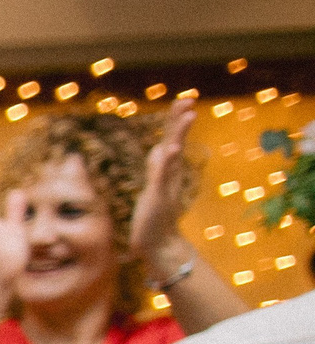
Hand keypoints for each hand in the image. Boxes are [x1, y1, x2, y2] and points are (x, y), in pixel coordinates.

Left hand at [130, 96, 200, 280]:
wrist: (158, 244)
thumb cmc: (154, 217)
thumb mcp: (154, 185)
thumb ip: (158, 167)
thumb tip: (159, 149)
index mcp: (166, 170)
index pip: (170, 140)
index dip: (174, 122)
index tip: (182, 102)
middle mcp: (169, 175)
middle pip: (174, 141)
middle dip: (179, 121)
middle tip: (188, 99)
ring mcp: (165, 185)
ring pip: (173, 155)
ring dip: (179, 134)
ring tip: (189, 114)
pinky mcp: (159, 197)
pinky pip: (163, 176)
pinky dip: (168, 162)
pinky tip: (173, 148)